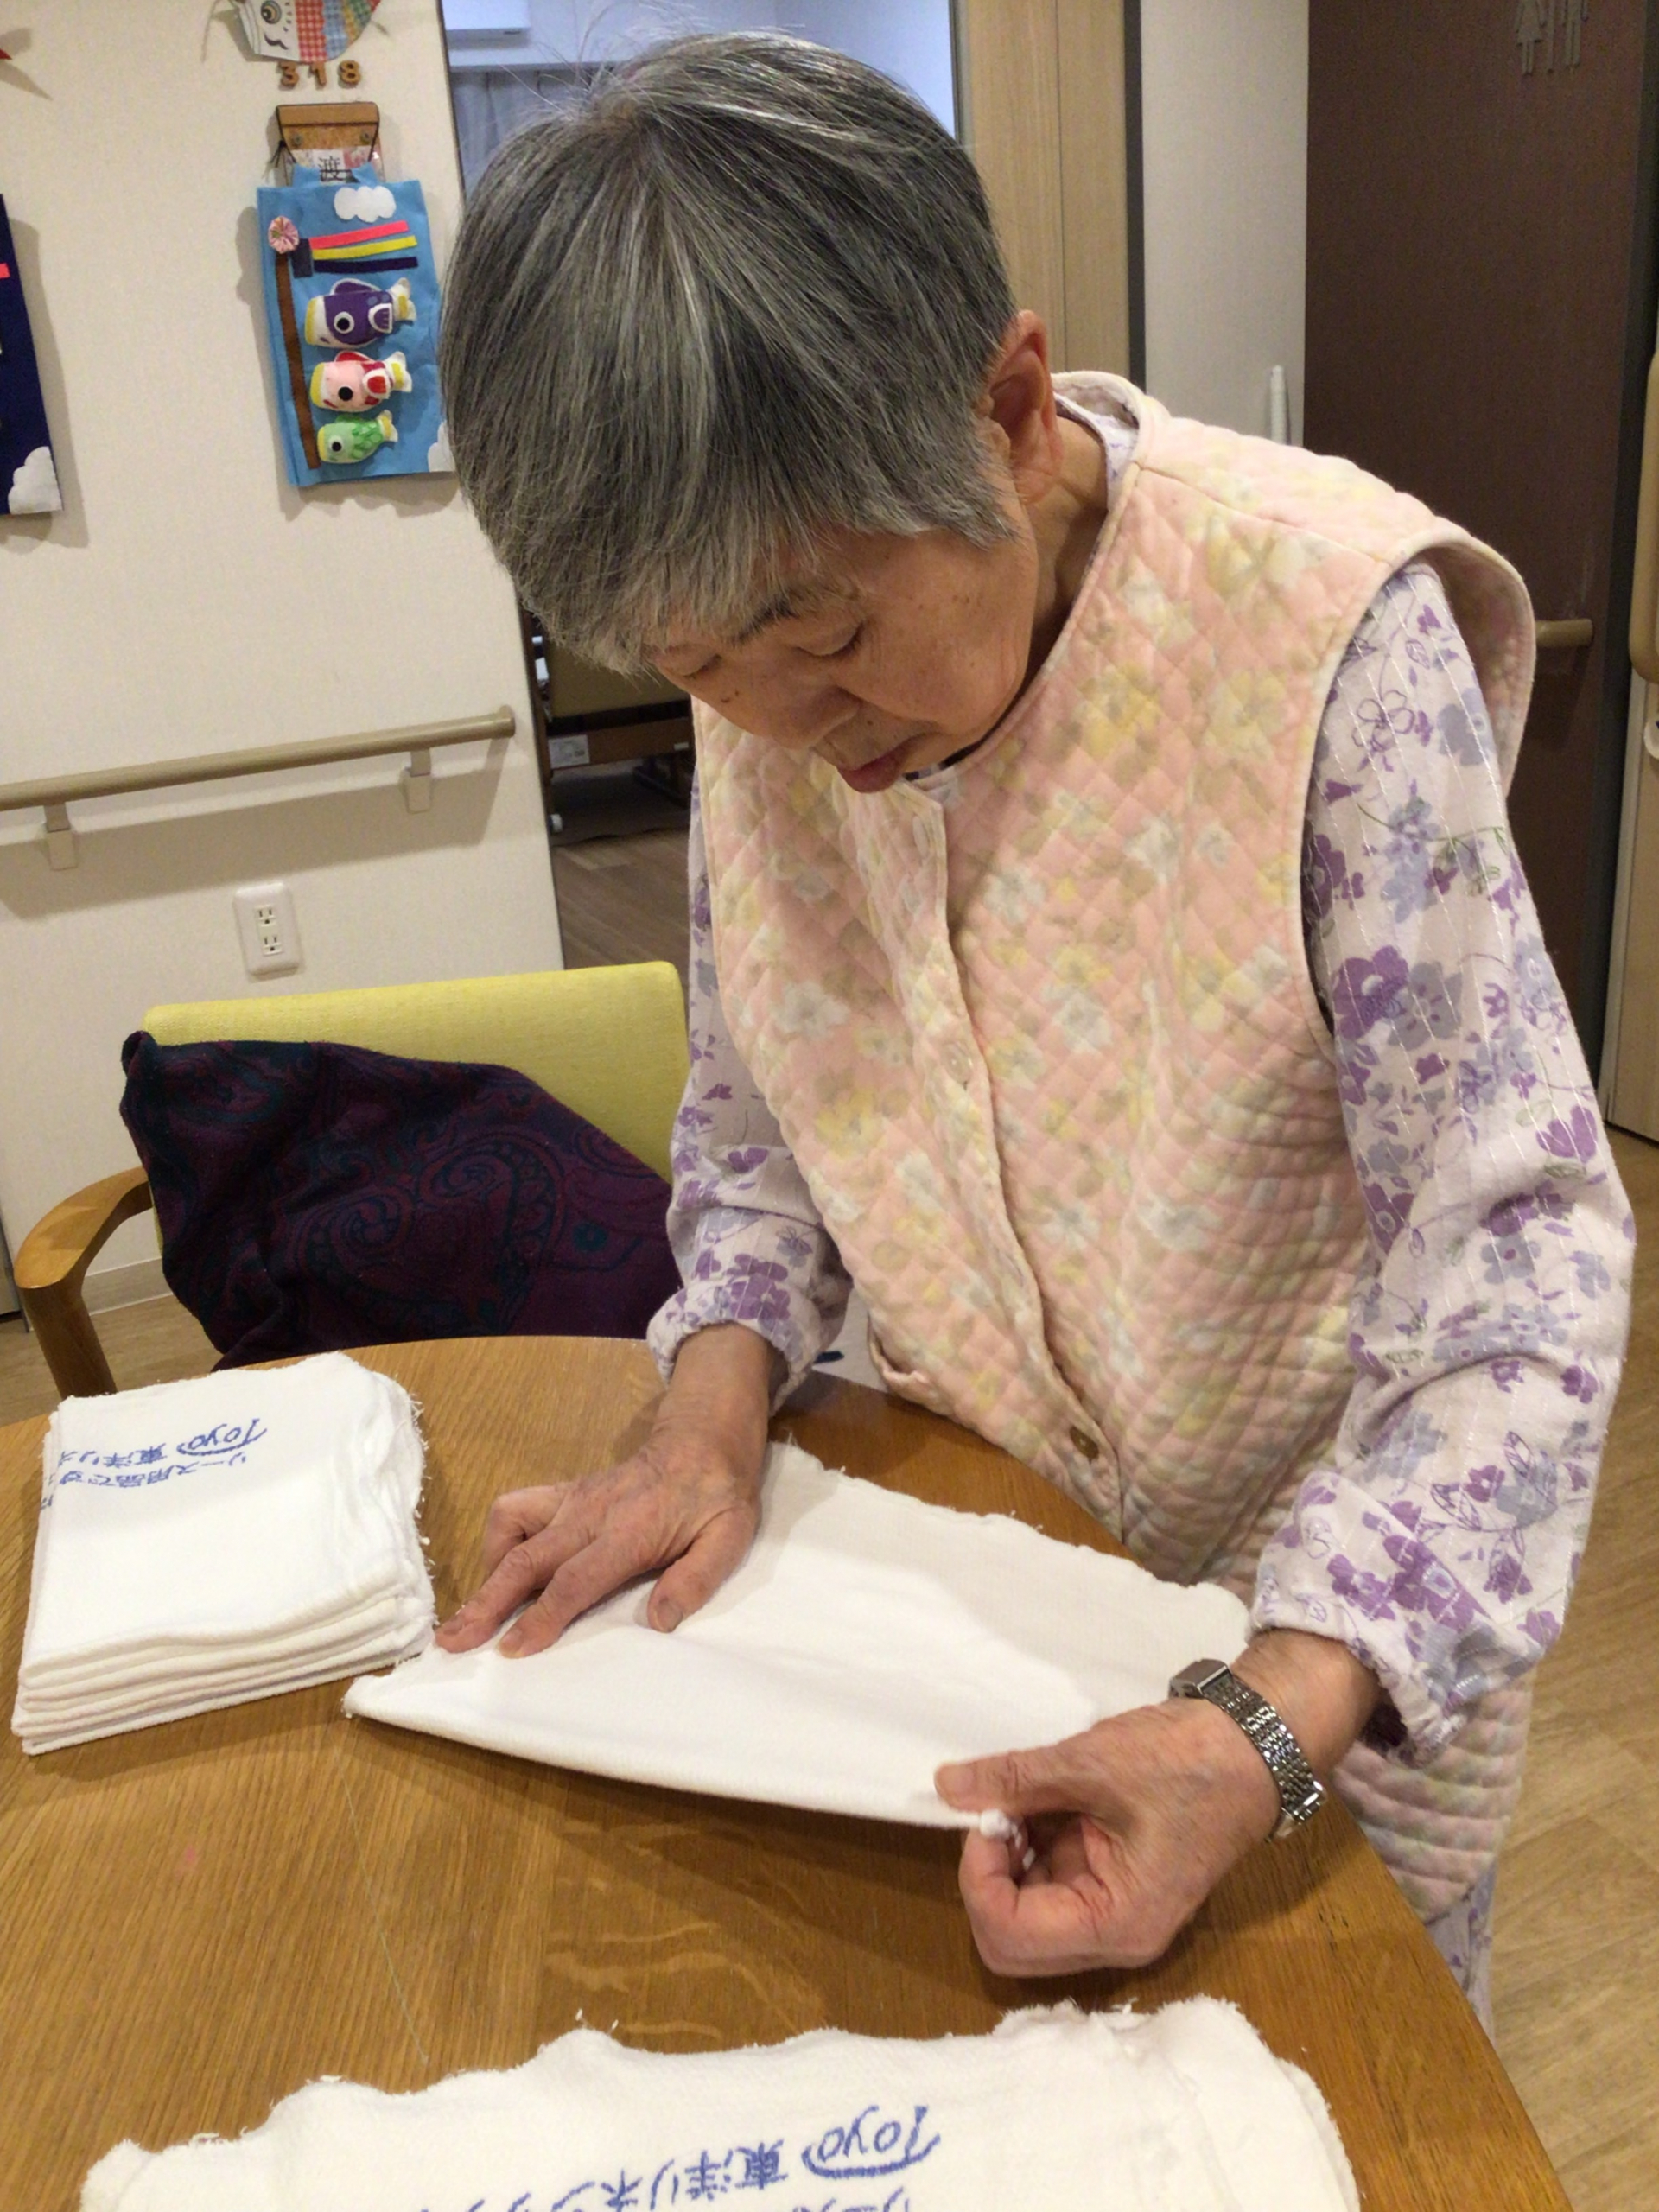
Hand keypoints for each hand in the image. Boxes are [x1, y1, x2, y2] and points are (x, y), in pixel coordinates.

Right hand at [434, 1323, 774, 1656]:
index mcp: (630, 1531)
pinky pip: (515, 1509)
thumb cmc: (717, 1498)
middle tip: (451, 1641)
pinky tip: (498, 1569)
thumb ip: (694, 1580)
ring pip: (509, 1529)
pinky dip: (497, 1540)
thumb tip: (658, 1622)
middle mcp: (590, 1514)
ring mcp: (572, 1500)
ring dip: (484, 1572)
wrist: (704, 1441)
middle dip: (486, 1603)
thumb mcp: (728, 1539)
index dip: (541, 1617)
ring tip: (467, 1615)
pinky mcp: (563, 1494)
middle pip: (527, 1560)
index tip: (511, 1650)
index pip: (576, 1579)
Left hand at [935, 1631, 1378, 1975]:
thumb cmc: (1184, 1762)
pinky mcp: (1111, 1886)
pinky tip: (1041, 1801)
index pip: (1008, 1935)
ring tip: (1023, 1798)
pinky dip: (1030, 1848)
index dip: (978, 1876)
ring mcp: (1112, 1914)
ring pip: (1024, 1915)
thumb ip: (1015, 1779)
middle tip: (1000, 1812)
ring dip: (1008, 1859)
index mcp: (1116, 1925)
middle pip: (1010, 1940)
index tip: (988, 1816)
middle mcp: (1112, 1938)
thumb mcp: (1091, 1763)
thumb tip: (946, 1785)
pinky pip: (1048, 1886)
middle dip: (988, 1876)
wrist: (1252, 1746)